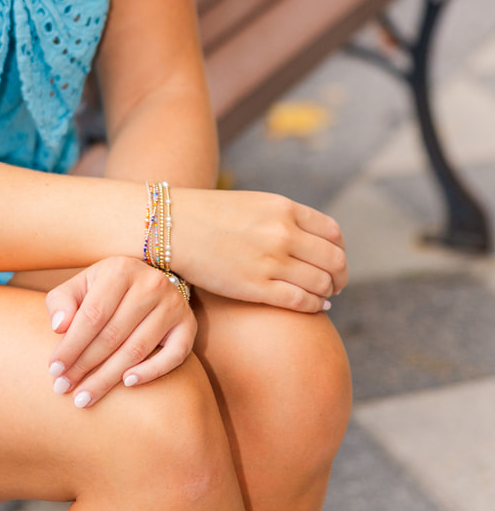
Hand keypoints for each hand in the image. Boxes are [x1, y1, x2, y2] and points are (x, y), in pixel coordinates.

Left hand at [44, 255, 195, 406]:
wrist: (146, 282)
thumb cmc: (104, 290)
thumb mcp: (80, 286)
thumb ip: (61, 302)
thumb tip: (58, 328)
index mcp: (120, 270)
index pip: (92, 315)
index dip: (71, 345)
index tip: (54, 369)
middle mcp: (151, 284)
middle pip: (113, 335)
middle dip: (85, 366)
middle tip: (64, 389)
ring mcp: (173, 305)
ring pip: (137, 349)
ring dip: (108, 378)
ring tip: (84, 397)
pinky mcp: (188, 324)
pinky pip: (173, 356)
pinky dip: (151, 372)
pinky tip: (127, 383)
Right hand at [170, 187, 347, 311]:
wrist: (171, 227)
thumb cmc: (210, 215)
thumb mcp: (254, 204)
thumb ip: (284, 219)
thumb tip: (314, 243)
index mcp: (283, 208)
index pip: (333, 233)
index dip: (339, 250)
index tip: (334, 259)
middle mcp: (282, 233)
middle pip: (334, 260)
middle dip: (339, 275)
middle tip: (335, 284)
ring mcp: (271, 261)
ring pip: (321, 283)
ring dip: (327, 292)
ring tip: (323, 296)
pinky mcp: (256, 287)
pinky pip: (301, 301)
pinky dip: (314, 306)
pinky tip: (314, 306)